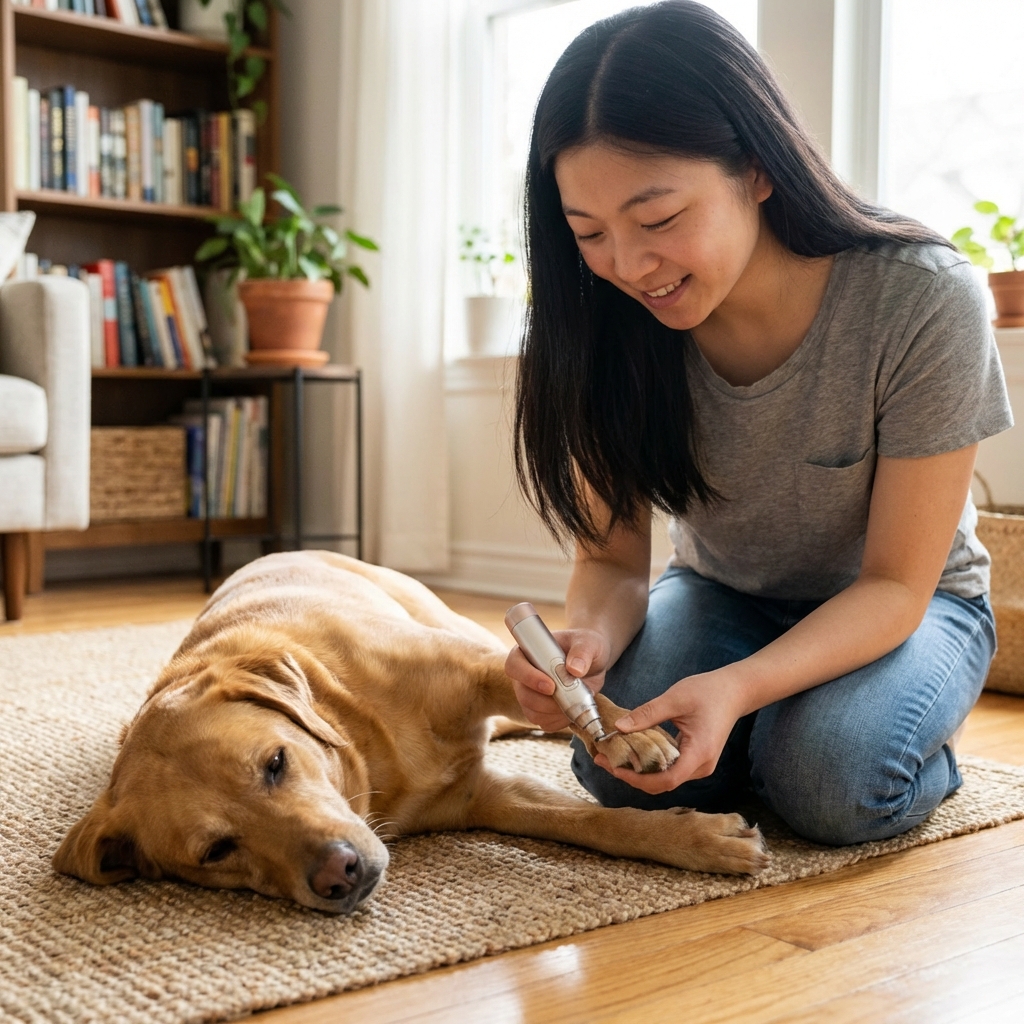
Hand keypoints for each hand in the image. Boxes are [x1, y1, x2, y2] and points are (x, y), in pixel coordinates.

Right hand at [505, 628, 609, 731]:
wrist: (593, 662)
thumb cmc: (585, 646)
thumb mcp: (588, 643)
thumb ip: (582, 652)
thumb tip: (575, 669)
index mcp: (528, 652)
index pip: (515, 666)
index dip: (528, 678)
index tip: (551, 686)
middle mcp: (524, 675)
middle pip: (523, 695)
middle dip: (547, 702)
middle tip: (571, 697)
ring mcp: (530, 695)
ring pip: (532, 712)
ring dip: (556, 713)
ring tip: (577, 700)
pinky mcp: (541, 711)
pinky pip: (546, 723)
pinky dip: (561, 721)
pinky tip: (574, 709)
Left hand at [594, 669, 747, 793]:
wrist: (735, 691)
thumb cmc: (709, 692)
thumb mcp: (675, 698)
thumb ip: (647, 714)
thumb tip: (619, 728)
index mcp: (699, 754)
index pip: (666, 780)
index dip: (637, 779)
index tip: (614, 767)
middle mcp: (701, 766)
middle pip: (662, 783)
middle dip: (631, 776)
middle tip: (604, 760)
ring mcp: (700, 765)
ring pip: (665, 778)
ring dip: (639, 771)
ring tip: (613, 756)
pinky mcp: (696, 759)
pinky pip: (670, 769)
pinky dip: (650, 764)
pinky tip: (632, 752)